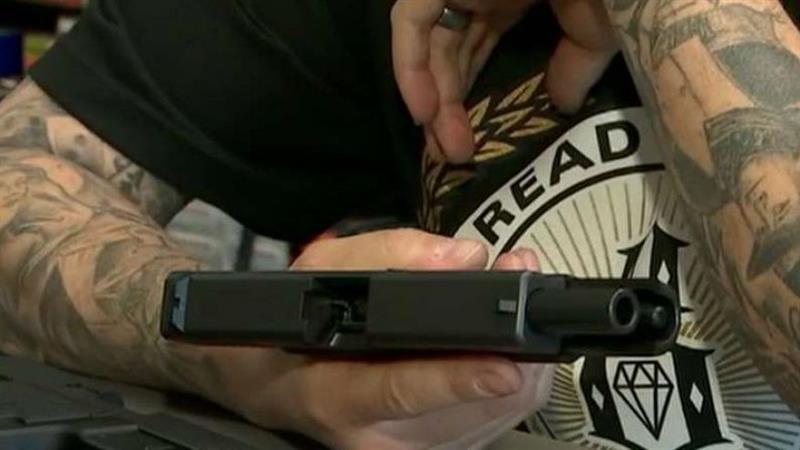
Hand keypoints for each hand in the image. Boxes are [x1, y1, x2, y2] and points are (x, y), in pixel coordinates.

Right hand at [196, 229, 551, 449]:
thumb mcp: (321, 271)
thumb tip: (464, 256)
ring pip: (502, 417)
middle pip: (476, 410)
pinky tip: (497, 342)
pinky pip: (501, 420)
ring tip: (510, 303)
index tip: (503, 365)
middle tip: (520, 277)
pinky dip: (513, 375)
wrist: (276, 386)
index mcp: (336, 396)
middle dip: (517, 346)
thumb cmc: (293, 328)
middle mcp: (379, 439)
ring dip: (522, 357)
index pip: (402, 391)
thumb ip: (388, 255)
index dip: (457, 380)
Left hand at [392, 0, 618, 161]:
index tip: (477, 144)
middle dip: (449, 108)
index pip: (477, 52)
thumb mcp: (601, 20)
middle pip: (450, 57)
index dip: (471, 97)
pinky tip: (423, 111)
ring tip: (442, 149)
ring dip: (432, 98)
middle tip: (455, 156)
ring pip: (428, 45)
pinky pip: (412, 19)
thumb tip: (566, 105)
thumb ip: (581, 58)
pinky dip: (411, 64)